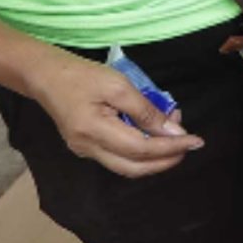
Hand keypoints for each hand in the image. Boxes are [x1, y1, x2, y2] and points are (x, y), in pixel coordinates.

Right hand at [23, 47, 201, 177]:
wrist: (45, 75)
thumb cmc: (82, 75)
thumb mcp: (119, 85)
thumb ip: (146, 110)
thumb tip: (173, 132)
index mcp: (94, 131)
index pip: (142, 150)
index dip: (172, 148)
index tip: (196, 141)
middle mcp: (88, 148)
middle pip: (135, 168)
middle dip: (166, 160)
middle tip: (188, 144)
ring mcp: (85, 151)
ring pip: (127, 166)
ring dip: (155, 156)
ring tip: (173, 133)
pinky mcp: (86, 147)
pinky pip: (119, 157)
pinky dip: (141, 151)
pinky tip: (152, 132)